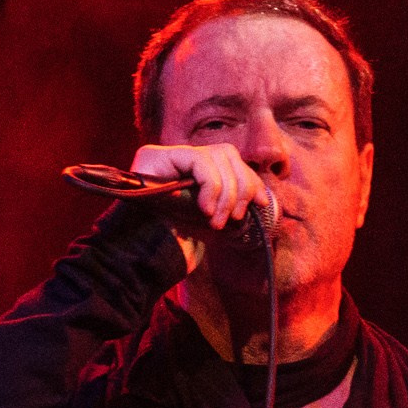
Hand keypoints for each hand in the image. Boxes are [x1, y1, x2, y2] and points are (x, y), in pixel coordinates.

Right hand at [129, 144, 276, 271]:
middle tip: (235, 216)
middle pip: (226, 153)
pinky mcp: (155, 156)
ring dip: (226, 190)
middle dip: (240, 185)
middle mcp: (180, 157)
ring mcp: (166, 155)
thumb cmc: (176, 239)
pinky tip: (205, 209)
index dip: (249, 178)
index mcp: (194, 169)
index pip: (230, 160)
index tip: (260, 201)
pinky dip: (209, 185)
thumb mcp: (212, 217)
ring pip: (215, 154)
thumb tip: (263, 195)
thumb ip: (231, 201)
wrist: (144, 253)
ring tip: (217, 219)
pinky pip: (197, 160)